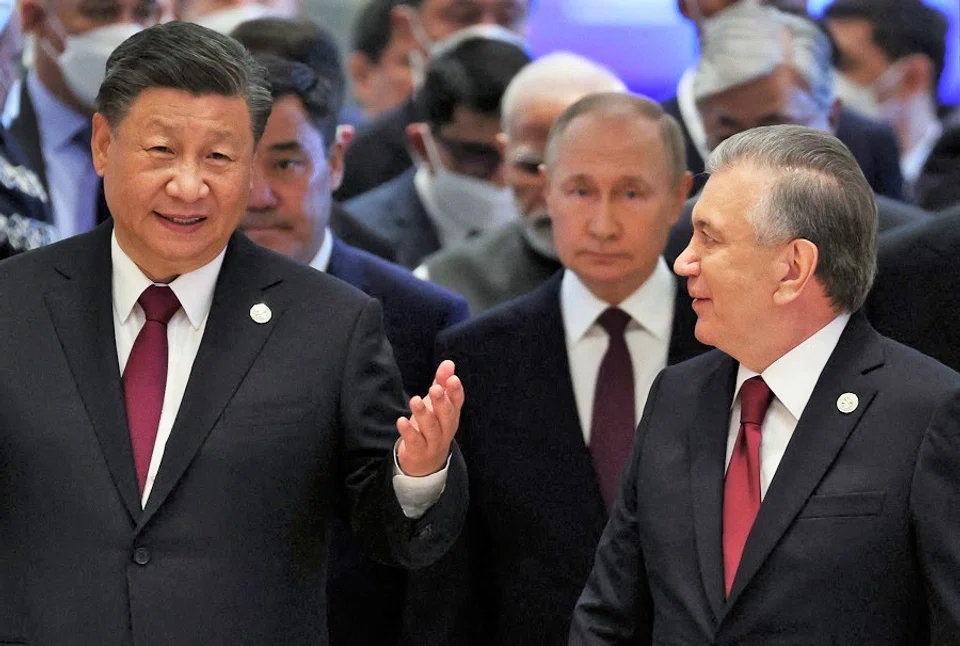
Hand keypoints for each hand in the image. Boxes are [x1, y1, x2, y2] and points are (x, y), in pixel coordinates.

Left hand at [396, 360, 462, 476]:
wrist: (427, 464)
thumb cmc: (433, 427)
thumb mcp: (437, 405)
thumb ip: (442, 383)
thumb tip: (449, 363)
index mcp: (452, 415)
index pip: (457, 402)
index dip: (455, 391)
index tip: (452, 379)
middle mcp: (446, 429)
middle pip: (446, 415)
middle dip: (441, 402)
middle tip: (434, 389)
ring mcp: (434, 442)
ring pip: (431, 429)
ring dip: (424, 415)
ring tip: (415, 401)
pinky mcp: (419, 451)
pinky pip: (415, 441)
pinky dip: (408, 432)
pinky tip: (400, 421)